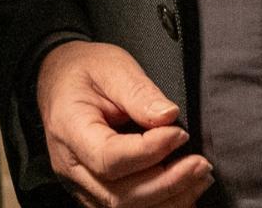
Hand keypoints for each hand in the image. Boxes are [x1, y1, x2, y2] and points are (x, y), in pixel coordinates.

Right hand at [35, 40, 212, 206]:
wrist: (60, 80)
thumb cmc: (85, 71)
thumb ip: (139, 92)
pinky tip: (184, 189)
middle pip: (119, 194)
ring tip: (199, 176)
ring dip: (168, 198)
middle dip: (167, 183)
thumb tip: (168, 116)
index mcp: (69, 129)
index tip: (179, 134)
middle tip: (200, 163)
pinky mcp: (94, 191)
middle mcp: (70, 165)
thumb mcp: (113, 67)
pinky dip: (159, 203)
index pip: (108, 158)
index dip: (149, 152)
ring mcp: (80, 183)